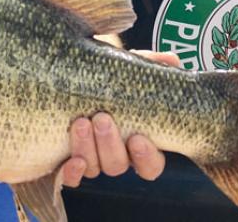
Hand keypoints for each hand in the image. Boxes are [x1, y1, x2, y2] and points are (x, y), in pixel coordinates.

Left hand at [61, 51, 181, 186]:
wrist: (73, 74)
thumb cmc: (109, 76)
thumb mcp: (128, 68)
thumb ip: (151, 63)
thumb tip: (172, 59)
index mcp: (137, 142)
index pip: (150, 165)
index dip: (146, 157)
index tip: (138, 138)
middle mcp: (115, 155)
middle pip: (118, 165)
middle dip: (110, 144)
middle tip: (102, 118)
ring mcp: (91, 159)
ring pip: (94, 168)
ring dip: (88, 148)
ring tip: (81, 122)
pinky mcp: (65, 160)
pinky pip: (69, 177)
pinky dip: (72, 173)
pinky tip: (73, 162)